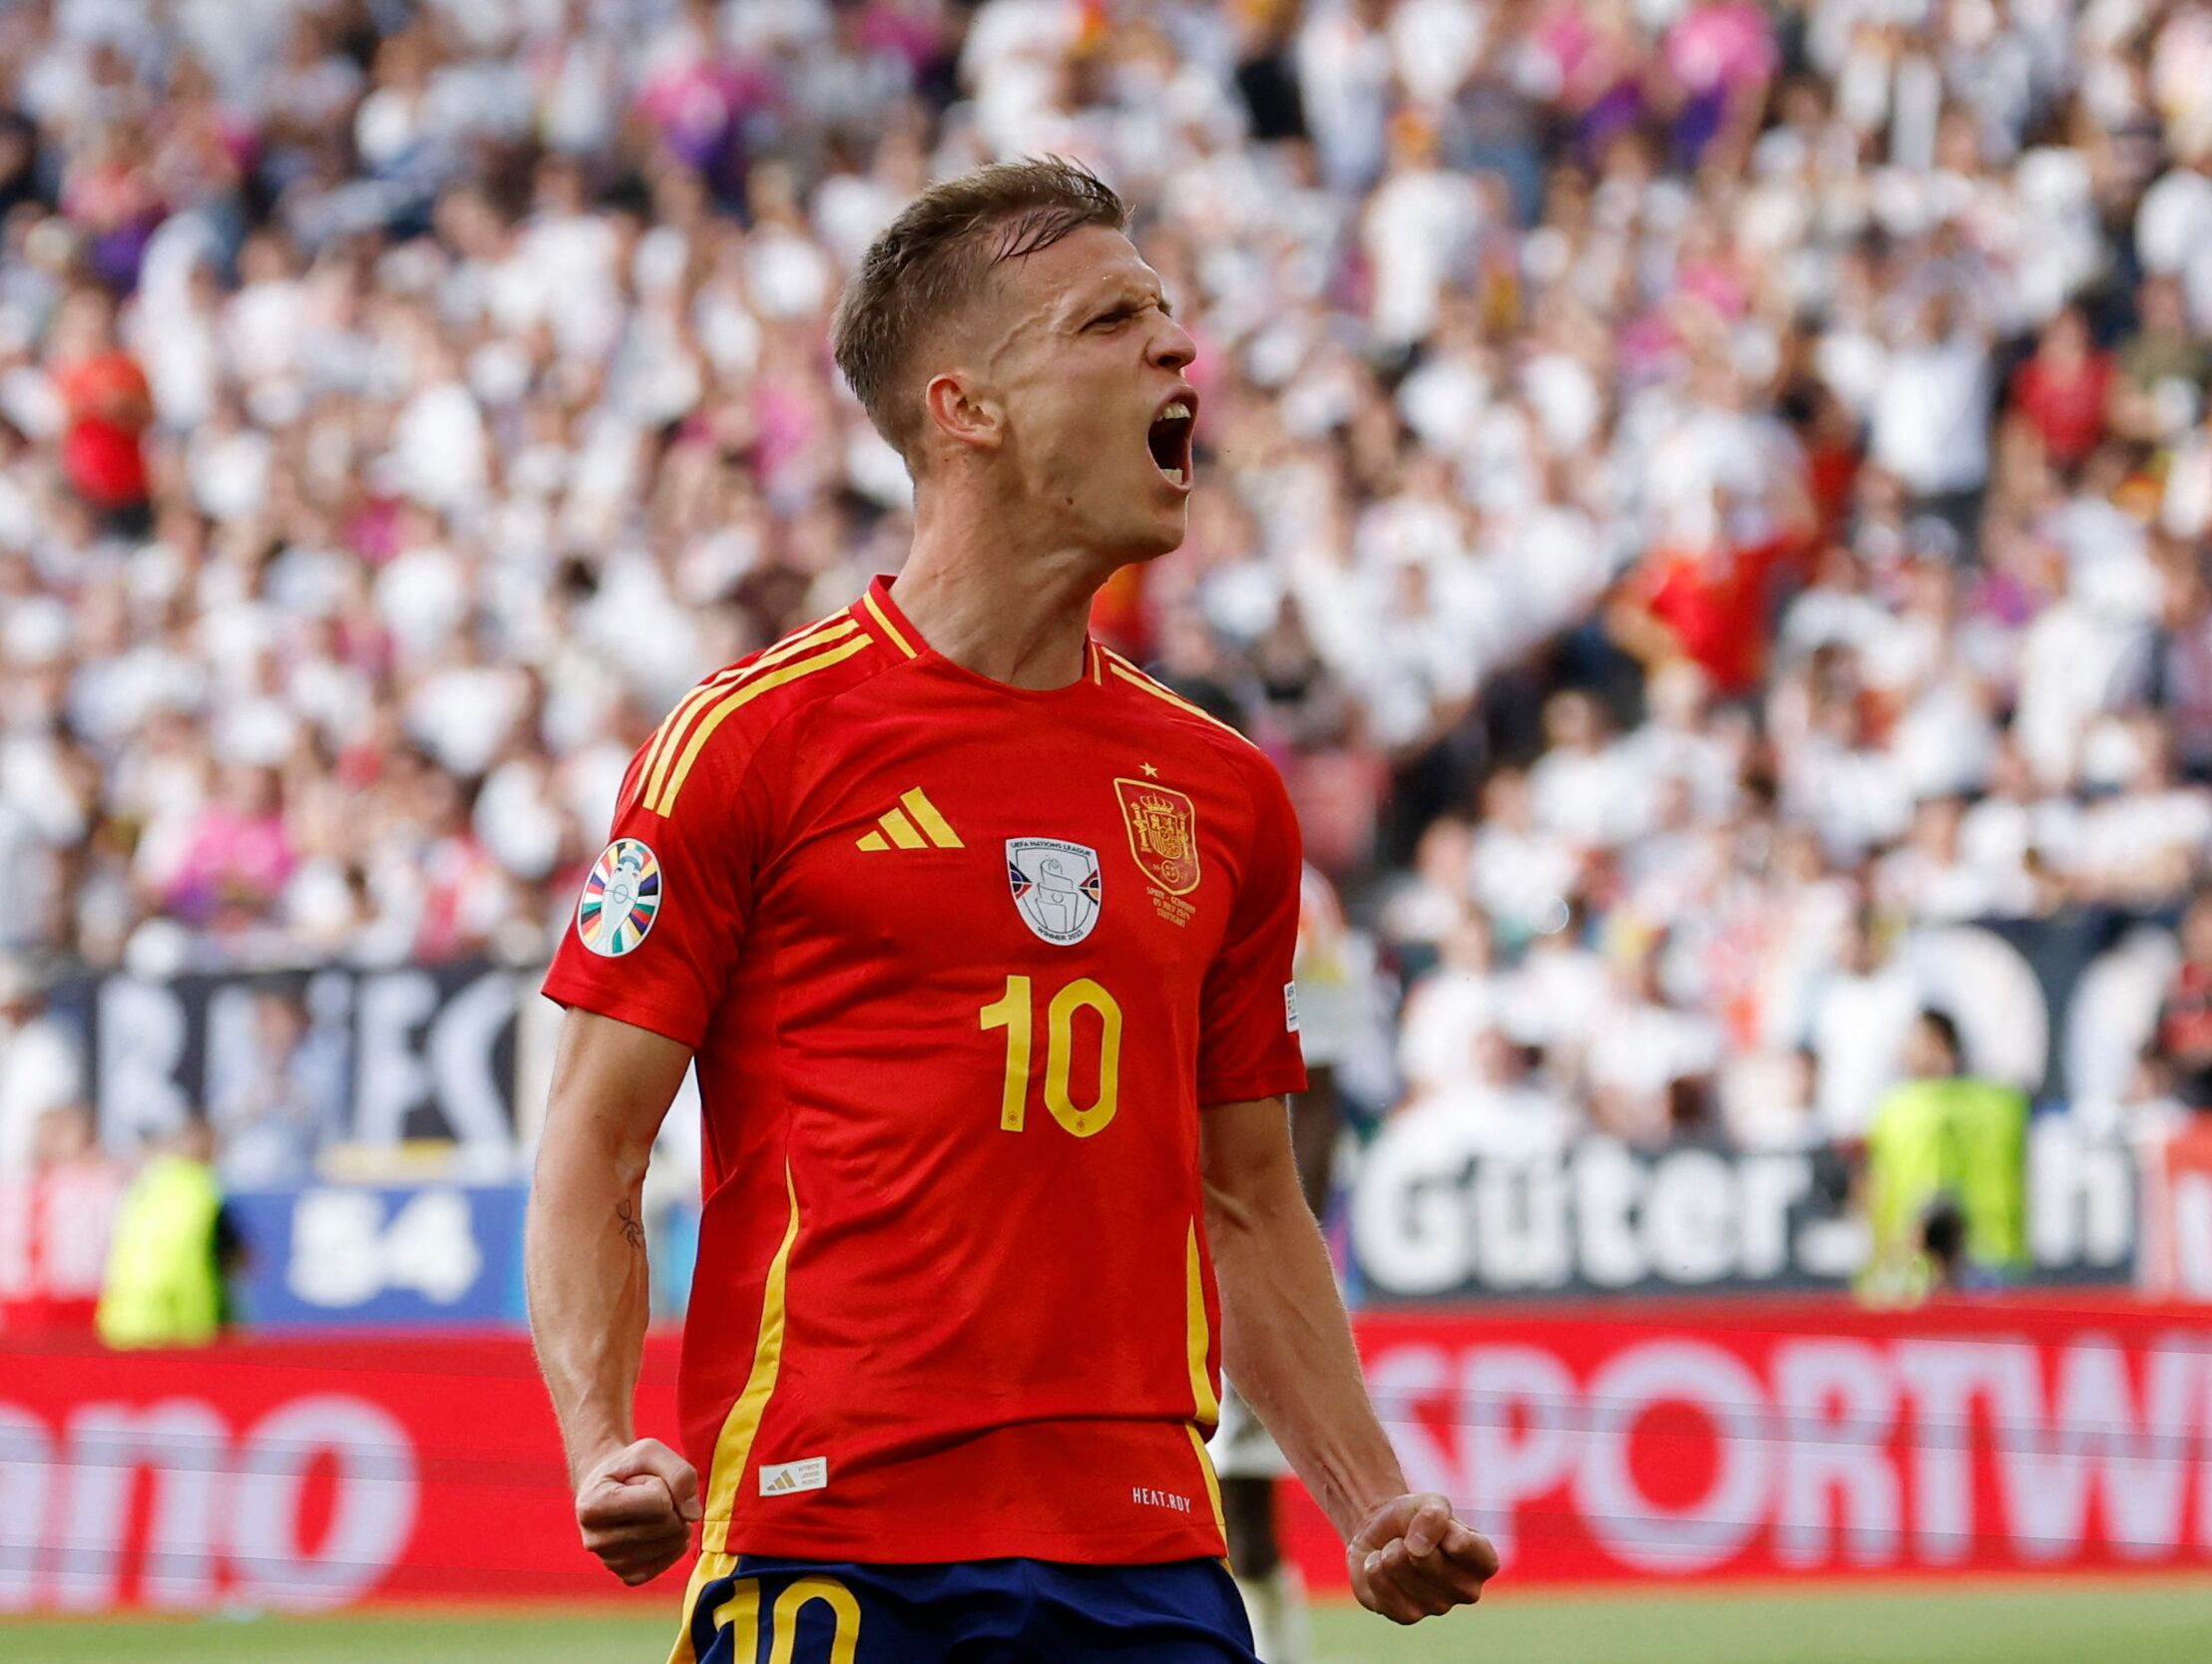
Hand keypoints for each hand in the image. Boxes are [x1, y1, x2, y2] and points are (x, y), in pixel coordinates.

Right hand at [574, 1438, 700, 1584]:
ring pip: (673, 1543)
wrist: (608, 1488)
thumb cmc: (629, 1467)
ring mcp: (610, 1563)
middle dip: (672, 1503)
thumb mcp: (650, 1451)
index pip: (660, 1501)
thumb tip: (693, 1516)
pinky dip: (674, 1542)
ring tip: (649, 1510)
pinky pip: (668, 1560)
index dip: (662, 1483)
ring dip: (674, 1519)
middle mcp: (594, 1541)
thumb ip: (679, 1473)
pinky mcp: (627, 1576)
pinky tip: (658, 1529)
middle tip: (647, 1494)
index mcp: (592, 1506)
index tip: (641, 1480)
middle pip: (669, 1524)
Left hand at [1347, 1493, 1498, 1623]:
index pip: (1466, 1547)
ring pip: (1398, 1567)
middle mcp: (1467, 1591)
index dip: (1442, 1530)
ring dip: (1388, 1550)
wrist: (1383, 1534)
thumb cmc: (1416, 1518)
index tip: (1436, 1521)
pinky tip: (1382, 1566)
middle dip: (1408, 1538)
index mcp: (1483, 1562)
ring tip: (1396, 1550)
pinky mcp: (1407, 1616)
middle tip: (1411, 1538)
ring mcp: (1438, 1607)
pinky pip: (1381, 1587)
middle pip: (1425, 1558)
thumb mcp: (1430, 1502)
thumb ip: (1433, 1515)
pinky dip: (1373, 1566)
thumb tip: (1417, 1549)